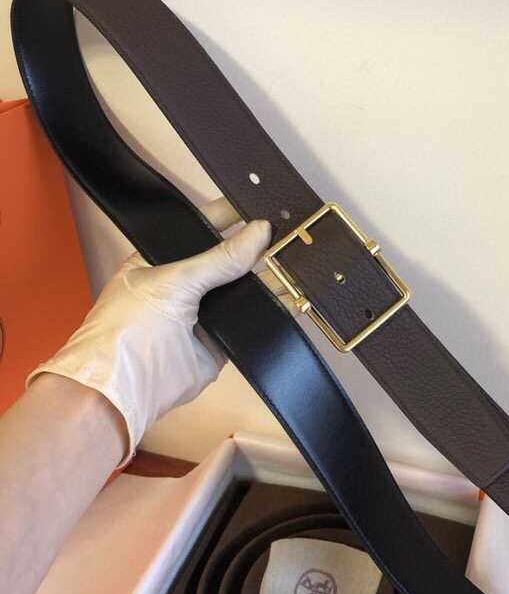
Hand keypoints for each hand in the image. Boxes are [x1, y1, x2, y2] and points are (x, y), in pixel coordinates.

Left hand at [27, 198, 286, 465]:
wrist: (124, 388)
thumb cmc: (129, 327)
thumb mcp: (175, 281)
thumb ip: (220, 258)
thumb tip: (261, 231)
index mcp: (161, 260)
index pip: (200, 229)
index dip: (228, 216)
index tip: (260, 205)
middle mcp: (184, 285)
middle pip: (226, 260)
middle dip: (255, 248)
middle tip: (289, 232)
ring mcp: (203, 315)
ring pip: (242, 290)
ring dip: (267, 278)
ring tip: (298, 259)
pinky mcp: (221, 343)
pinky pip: (250, 321)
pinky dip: (270, 311)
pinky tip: (292, 296)